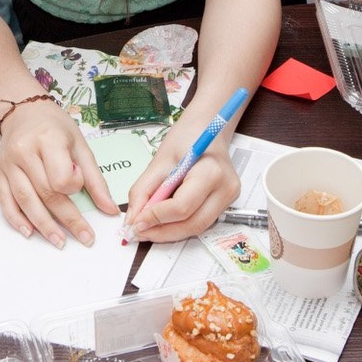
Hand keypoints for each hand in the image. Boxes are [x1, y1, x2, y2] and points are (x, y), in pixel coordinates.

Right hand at [0, 99, 117, 247]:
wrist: (23, 110)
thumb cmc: (54, 126)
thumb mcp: (80, 145)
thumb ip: (94, 179)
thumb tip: (109, 209)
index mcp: (48, 140)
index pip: (61, 176)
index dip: (74, 186)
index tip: (79, 185)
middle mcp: (25, 152)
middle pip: (46, 193)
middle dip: (67, 219)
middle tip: (84, 237)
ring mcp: (9, 164)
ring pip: (26, 201)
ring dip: (43, 225)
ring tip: (59, 241)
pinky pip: (6, 201)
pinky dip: (17, 219)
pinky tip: (29, 232)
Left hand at [124, 145, 239, 242]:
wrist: (208, 128)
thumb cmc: (186, 138)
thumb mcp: (159, 161)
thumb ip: (143, 191)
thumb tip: (133, 219)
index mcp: (210, 172)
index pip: (182, 206)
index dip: (156, 218)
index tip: (135, 223)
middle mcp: (226, 188)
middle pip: (192, 224)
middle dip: (162, 232)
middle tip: (138, 231)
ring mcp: (229, 198)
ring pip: (197, 228)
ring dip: (170, 233)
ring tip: (148, 228)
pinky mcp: (226, 204)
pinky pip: (200, 222)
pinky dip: (179, 226)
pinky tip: (163, 222)